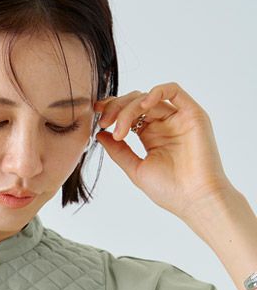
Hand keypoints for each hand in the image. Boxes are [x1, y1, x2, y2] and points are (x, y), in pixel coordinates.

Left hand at [94, 82, 233, 220]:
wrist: (194, 199)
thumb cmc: (169, 190)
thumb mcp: (135, 169)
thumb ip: (118, 151)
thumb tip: (100, 134)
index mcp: (150, 135)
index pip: (129, 113)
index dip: (112, 110)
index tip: (95, 114)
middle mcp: (163, 124)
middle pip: (136, 102)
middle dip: (116, 108)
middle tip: (104, 123)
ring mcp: (178, 118)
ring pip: (149, 98)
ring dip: (129, 108)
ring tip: (119, 129)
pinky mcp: (192, 114)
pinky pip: (174, 91)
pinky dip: (156, 92)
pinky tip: (143, 105)